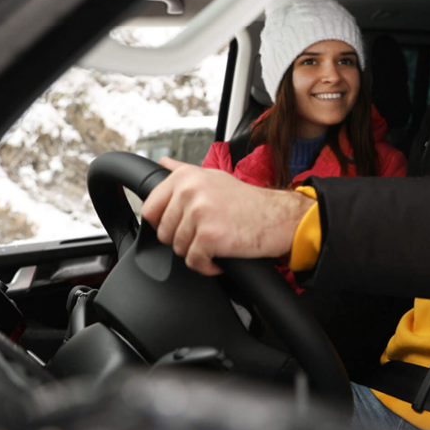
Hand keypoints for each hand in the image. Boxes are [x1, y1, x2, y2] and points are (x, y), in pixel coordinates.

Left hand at [140, 157, 315, 275]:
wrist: (279, 217)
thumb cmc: (249, 201)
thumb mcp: (213, 177)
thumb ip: (183, 171)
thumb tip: (163, 163)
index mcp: (186, 177)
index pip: (150, 209)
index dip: (165, 223)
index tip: (183, 226)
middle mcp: (189, 191)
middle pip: (164, 233)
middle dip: (184, 239)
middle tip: (207, 233)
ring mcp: (199, 213)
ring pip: (178, 249)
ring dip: (197, 252)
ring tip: (217, 242)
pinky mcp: (209, 237)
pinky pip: (194, 262)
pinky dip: (207, 266)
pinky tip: (221, 256)